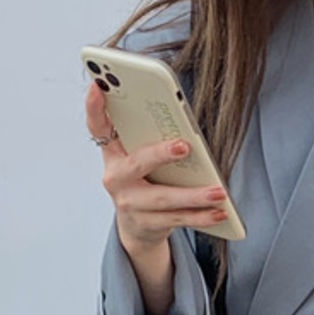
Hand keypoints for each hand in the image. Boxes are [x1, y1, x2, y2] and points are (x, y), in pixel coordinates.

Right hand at [84, 83, 229, 256]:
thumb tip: (180, 121)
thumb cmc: (144, 182)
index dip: (94, 107)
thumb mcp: (139, 158)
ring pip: (164, 198)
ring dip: (194, 195)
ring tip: (218, 192)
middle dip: (160, 154)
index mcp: (112, 154)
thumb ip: (149, 138)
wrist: (137, 228)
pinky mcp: (146, 224)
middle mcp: (115, 178)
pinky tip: (219, 212)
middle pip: (137, 163)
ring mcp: (129, 204)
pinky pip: (177, 219)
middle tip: (184, 146)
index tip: (97, 87)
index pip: (97, 126)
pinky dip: (201, 216)